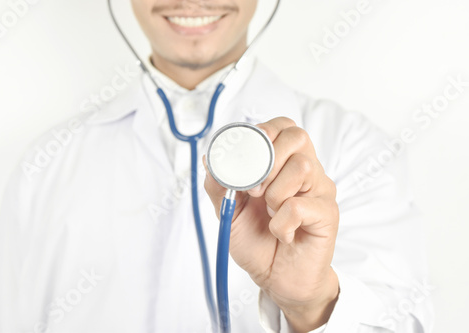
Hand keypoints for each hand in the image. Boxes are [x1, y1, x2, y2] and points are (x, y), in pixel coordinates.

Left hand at [204, 117, 339, 331]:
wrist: (276, 279)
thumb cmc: (257, 241)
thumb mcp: (228, 210)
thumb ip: (219, 184)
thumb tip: (210, 158)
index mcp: (284, 163)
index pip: (284, 127)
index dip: (264, 132)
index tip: (246, 154)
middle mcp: (307, 171)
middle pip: (297, 137)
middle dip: (267, 160)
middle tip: (254, 190)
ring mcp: (320, 191)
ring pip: (302, 167)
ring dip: (274, 193)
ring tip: (270, 214)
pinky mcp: (327, 214)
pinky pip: (301, 205)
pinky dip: (282, 222)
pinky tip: (283, 234)